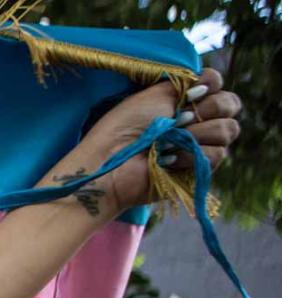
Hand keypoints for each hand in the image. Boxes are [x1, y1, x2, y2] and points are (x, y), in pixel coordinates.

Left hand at [44, 68, 241, 214]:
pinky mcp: (200, 169)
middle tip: (177, 119)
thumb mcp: (154, 95)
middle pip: (231, 104)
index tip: (189, 93)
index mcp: (185, 99)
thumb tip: (207, 83)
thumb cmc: (125, 126)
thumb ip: (186, 84)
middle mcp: (197, 120)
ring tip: (167, 142)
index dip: (210, 83)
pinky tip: (167, 159)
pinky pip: (217, 154)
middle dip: (206, 108)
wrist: (113, 161)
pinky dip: (189, 155)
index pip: (217, 82)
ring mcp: (201, 144)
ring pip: (228, 129)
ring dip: (196, 133)